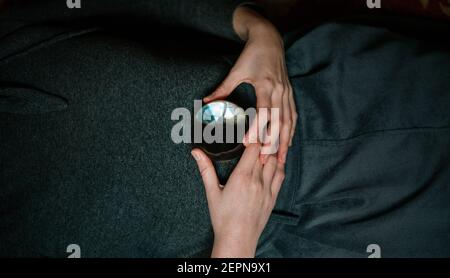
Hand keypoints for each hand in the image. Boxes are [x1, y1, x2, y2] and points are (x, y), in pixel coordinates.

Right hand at [191, 144, 284, 257]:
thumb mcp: (212, 192)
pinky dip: (278, 166)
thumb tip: (196, 152)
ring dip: (271, 153)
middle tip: (257, 137)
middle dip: (263, 143)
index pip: (254, 148)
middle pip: (266, 152)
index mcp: (242, 176)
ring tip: (264, 149)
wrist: (238, 238)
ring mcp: (267, 189)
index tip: (248, 136)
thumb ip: (205, 169)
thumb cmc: (223, 217)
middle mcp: (257, 180)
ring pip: (275, 162)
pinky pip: (280, 176)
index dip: (253, 139)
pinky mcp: (273, 197)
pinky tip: (273, 163)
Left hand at [203, 6, 296, 163]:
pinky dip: (291, 131)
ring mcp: (287, 93)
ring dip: (285, 142)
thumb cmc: (252, 54)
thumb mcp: (236, 71)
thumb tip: (207, 102)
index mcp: (266, 86)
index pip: (263, 112)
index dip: (257, 129)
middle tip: (267, 162)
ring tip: (281, 160)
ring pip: (288, 122)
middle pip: (278, 122)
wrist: (269, 39)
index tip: (250, 144)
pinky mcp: (290, 93)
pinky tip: (288, 143)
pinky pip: (293, 116)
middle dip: (274, 144)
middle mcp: (279, 91)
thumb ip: (223, 88)